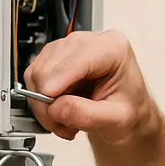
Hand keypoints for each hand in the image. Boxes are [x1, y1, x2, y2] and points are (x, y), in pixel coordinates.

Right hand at [22, 30, 158, 145]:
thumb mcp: (116, 120)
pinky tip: (59, 110)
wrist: (128, 114)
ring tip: (64, 119)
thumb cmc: (130, 112)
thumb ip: (87, 115)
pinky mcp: (57, 58)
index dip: (55, 88)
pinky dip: (41, 100)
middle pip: (48, 67)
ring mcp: (71, 47)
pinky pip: (34, 77)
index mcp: (113, 48)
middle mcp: (90, 42)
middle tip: (61, 123)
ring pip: (37, 72)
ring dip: (43, 103)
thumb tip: (55, 108)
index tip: (53, 111)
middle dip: (48, 102)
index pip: (72, 61)